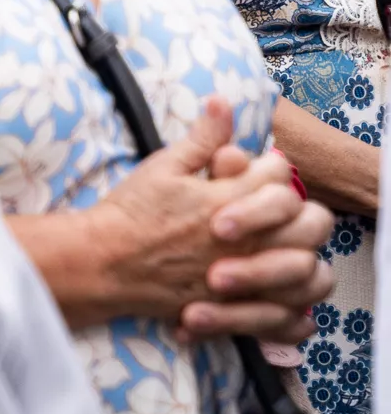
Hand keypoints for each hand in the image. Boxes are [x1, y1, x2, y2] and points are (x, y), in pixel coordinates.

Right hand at [86, 100, 335, 340]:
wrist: (104, 263)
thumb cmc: (130, 212)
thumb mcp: (162, 166)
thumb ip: (202, 138)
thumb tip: (221, 101)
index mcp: (229, 200)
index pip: (280, 176)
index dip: (272, 165)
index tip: (259, 165)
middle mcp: (247, 240)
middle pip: (310, 222)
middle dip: (299, 209)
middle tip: (278, 204)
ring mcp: (245, 277)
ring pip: (306, 267)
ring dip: (302, 251)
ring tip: (284, 242)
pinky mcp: (236, 306)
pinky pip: (286, 312)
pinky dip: (293, 303)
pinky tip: (282, 287)